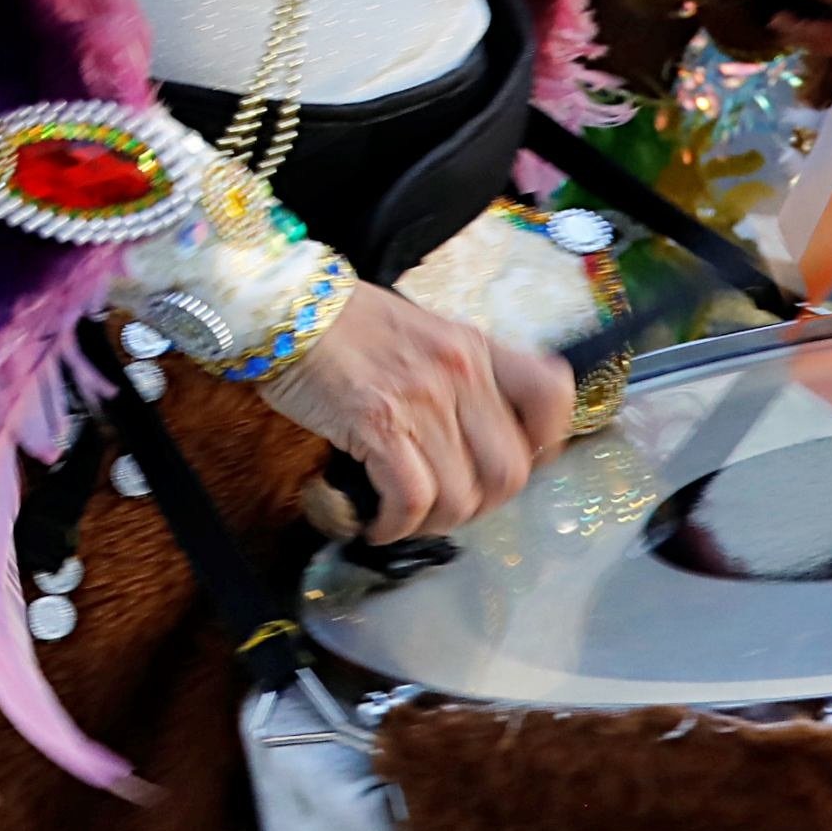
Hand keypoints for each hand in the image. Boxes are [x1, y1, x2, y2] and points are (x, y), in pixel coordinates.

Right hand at [259, 281, 572, 546]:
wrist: (281, 305)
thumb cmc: (341, 321)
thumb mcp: (418, 330)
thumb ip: (454, 374)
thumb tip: (471, 432)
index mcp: (474, 346)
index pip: (550, 396)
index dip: (546, 442)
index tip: (519, 460)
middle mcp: (459, 373)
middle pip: (509, 471)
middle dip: (482, 504)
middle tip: (451, 504)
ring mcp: (421, 400)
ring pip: (461, 496)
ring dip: (436, 522)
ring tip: (409, 518)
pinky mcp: (378, 425)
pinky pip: (411, 498)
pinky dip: (397, 525)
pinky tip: (379, 525)